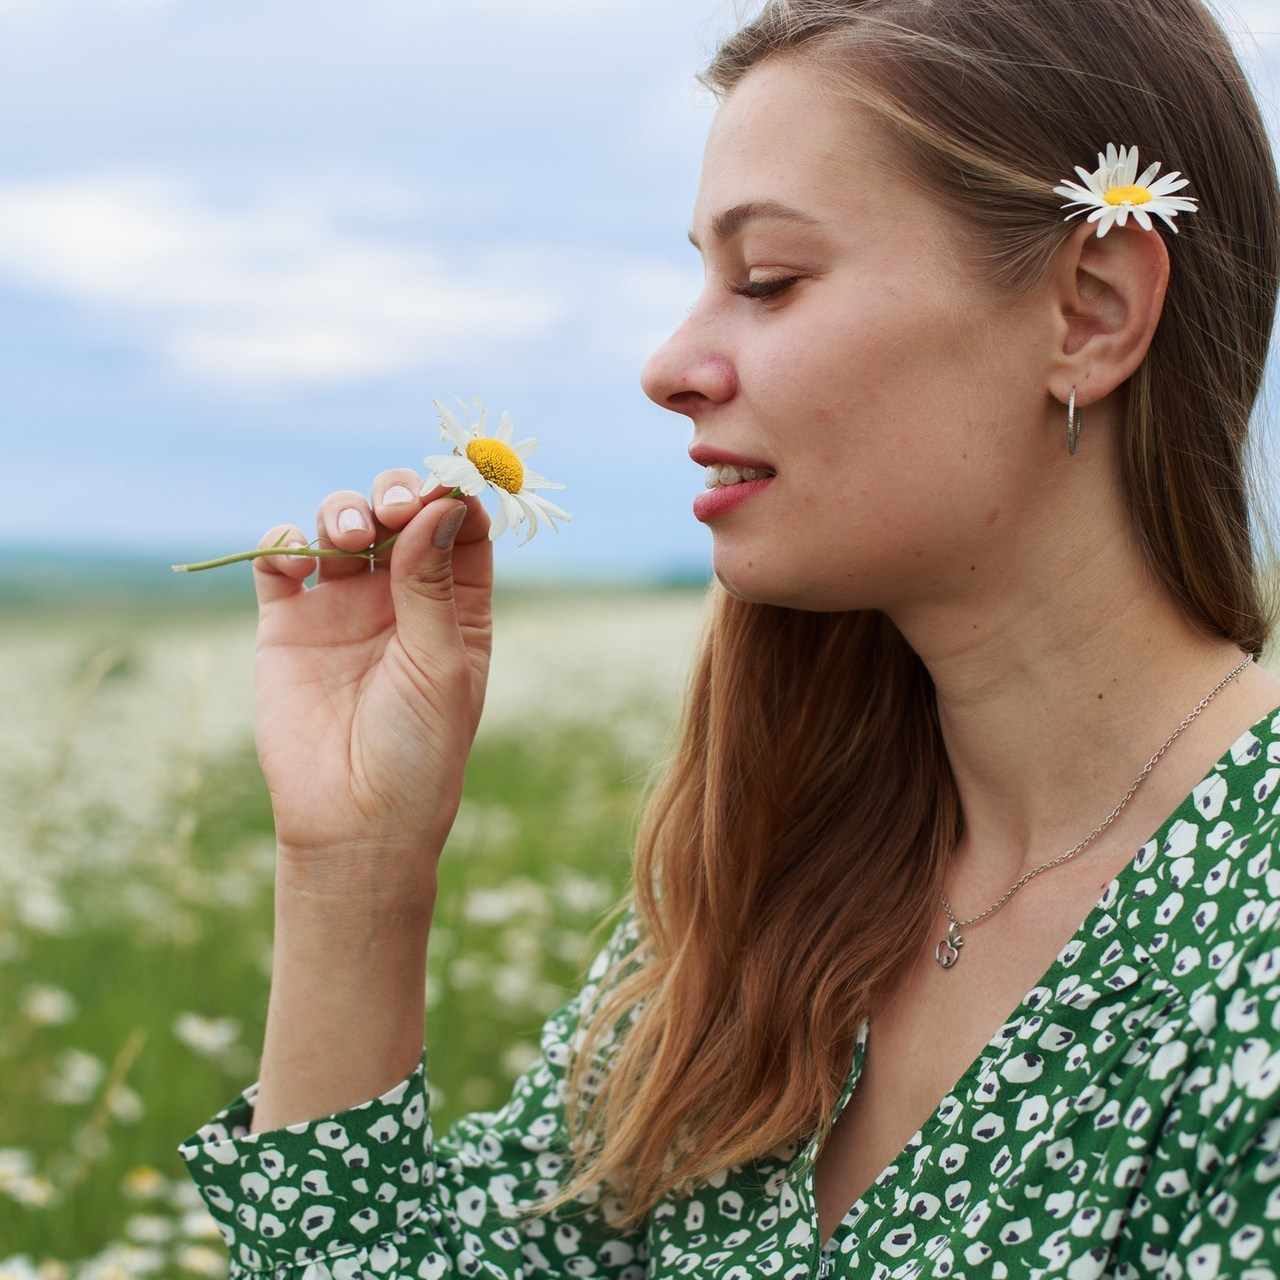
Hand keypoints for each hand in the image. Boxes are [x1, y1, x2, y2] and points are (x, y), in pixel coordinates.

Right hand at [251, 470, 492, 907]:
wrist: (352, 821)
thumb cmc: (418, 750)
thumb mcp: (440, 664)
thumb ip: (433, 584)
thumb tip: (443, 502)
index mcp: (455, 607)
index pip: (461, 529)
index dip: (454, 497)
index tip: (445, 485)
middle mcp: (400, 598)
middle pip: (399, 514)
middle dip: (396, 494)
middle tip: (394, 508)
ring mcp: (343, 607)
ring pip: (341, 525)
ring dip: (343, 510)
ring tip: (348, 537)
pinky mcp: (287, 623)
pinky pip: (281, 561)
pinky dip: (283, 540)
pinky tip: (297, 556)